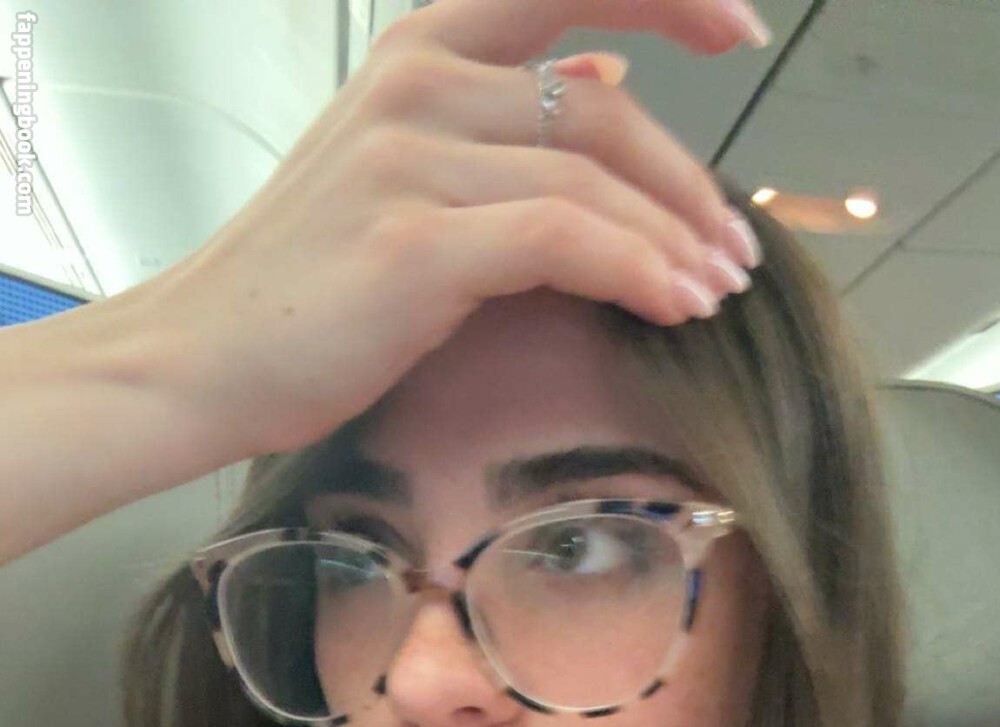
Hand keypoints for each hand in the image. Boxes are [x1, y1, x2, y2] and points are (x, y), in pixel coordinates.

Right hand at [142, 0, 768, 459]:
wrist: (199, 359)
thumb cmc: (304, 286)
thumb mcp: (400, 171)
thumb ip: (500, 123)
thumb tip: (604, 80)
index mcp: (420, 50)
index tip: (740, 29)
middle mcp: (417, 82)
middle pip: (602, 111)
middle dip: (689, 184)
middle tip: (736, 251)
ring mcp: (411, 156)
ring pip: (594, 180)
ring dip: (677, 240)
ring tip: (717, 291)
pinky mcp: (415, 240)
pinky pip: (564, 237)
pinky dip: (638, 271)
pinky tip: (675, 306)